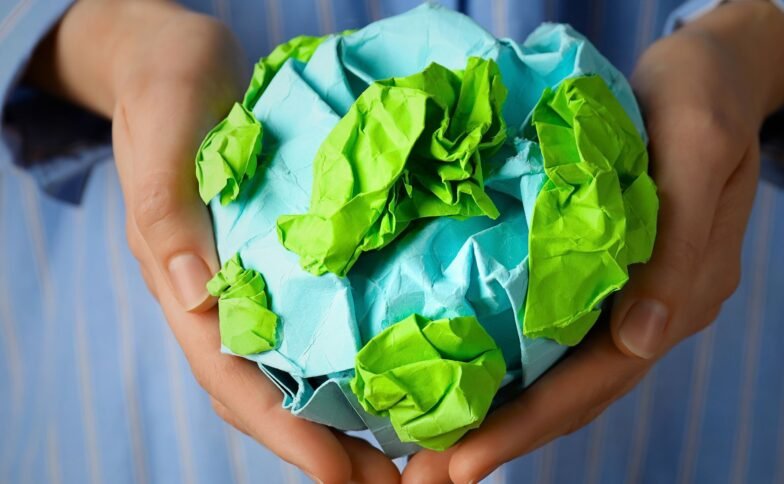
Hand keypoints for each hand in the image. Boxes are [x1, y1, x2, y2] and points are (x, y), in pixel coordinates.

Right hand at [27, 1, 399, 481]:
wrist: (178, 60)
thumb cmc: (169, 88)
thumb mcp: (166, 133)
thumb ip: (167, 212)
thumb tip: (195, 300)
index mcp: (181, 281)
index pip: (231, 378)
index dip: (285, 433)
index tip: (340, 476)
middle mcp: (215, 296)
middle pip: (266, 392)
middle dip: (323, 448)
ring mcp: (245, 283)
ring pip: (289, 370)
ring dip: (338, 420)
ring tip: (400, 457)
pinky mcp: (275, 261)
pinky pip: (309, 327)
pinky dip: (343, 365)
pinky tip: (387, 380)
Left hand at [401, 2, 783, 481]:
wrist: (709, 73)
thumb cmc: (698, 100)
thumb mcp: (697, 149)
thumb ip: (678, 246)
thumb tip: (643, 341)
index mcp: (682, 292)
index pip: (601, 377)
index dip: (532, 424)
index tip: (464, 460)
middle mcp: (655, 311)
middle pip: (578, 393)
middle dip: (506, 438)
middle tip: (431, 475)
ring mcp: (631, 298)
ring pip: (566, 375)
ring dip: (505, 417)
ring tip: (438, 452)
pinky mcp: (605, 275)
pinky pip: (559, 337)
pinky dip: (516, 370)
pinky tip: (472, 384)